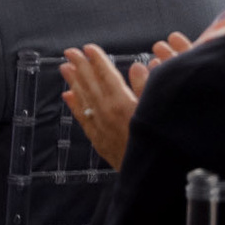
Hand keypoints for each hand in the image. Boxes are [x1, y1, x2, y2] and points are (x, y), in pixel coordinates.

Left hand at [61, 32, 191, 169]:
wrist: (152, 177)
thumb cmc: (160, 141)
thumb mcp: (159, 109)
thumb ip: (147, 87)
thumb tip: (137, 67)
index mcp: (122, 102)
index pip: (106, 75)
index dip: (97, 60)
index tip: (89, 48)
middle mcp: (107, 113)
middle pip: (90, 84)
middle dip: (80, 66)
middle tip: (69, 52)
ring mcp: (100, 127)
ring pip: (83, 99)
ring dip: (74, 82)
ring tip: (64, 68)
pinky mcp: (99, 140)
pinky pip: (83, 118)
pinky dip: (75, 105)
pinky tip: (68, 96)